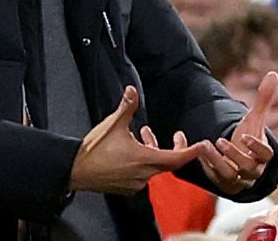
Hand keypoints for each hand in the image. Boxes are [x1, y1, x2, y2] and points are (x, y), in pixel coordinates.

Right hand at [70, 86, 208, 194]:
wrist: (76, 170)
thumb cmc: (95, 148)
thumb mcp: (112, 125)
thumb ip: (126, 107)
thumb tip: (132, 90)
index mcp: (146, 159)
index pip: (177, 157)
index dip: (191, 151)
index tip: (202, 146)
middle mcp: (145, 174)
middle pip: (169, 163)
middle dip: (175, 148)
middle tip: (177, 136)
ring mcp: (136, 183)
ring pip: (155, 168)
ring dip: (155, 153)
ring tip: (144, 136)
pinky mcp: (127, 188)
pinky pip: (142, 176)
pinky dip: (143, 164)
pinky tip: (131, 153)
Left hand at [200, 71, 277, 194]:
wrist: (239, 159)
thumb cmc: (249, 138)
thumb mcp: (254, 120)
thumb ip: (263, 99)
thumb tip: (274, 74)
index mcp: (264, 156)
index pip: (266, 155)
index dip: (257, 147)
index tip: (244, 137)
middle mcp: (254, 170)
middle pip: (247, 167)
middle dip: (232, 155)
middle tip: (217, 140)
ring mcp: (239, 179)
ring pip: (230, 176)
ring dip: (216, 161)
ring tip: (203, 145)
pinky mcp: (224, 184)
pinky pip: (216, 179)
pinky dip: (206, 167)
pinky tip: (197, 153)